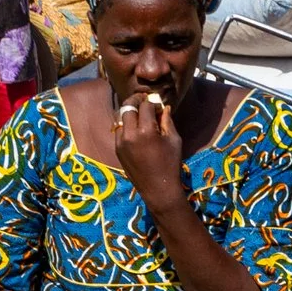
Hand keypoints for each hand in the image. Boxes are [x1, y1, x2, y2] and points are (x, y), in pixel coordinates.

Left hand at [111, 88, 186, 203]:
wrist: (158, 188)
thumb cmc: (170, 164)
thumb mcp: (174, 140)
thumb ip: (167, 121)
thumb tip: (164, 107)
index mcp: (146, 131)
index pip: (145, 106)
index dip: (152, 102)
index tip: (158, 106)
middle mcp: (130, 134)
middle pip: (128, 107)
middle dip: (136, 101)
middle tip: (144, 101)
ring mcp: (121, 142)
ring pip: (120, 117)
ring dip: (129, 112)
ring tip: (139, 114)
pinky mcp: (117, 149)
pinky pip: (118, 130)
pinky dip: (125, 125)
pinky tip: (135, 128)